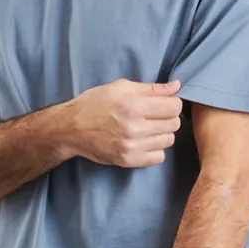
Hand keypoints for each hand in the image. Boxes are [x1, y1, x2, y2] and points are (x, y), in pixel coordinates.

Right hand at [67, 78, 182, 168]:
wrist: (71, 128)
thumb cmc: (95, 103)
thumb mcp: (121, 87)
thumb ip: (151, 88)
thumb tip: (177, 86)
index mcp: (133, 105)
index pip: (174, 107)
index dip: (172, 103)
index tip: (163, 103)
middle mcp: (134, 128)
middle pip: (173, 124)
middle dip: (167, 117)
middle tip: (154, 115)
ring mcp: (132, 147)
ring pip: (168, 141)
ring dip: (162, 134)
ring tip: (148, 128)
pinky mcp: (128, 161)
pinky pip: (158, 157)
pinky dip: (155, 149)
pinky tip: (144, 142)